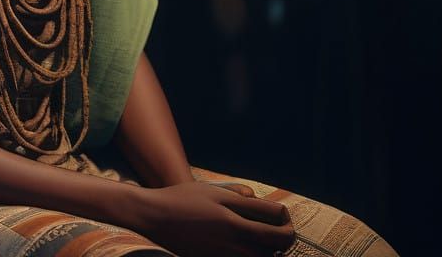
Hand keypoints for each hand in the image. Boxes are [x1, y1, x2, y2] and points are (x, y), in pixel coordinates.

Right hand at [127, 180, 294, 256]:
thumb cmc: (183, 200)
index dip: (286, 219)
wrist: (155, 218)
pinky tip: (243, 246)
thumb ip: (240, 198)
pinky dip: (250, 254)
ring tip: (260, 239)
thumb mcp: (212, 191)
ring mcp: (226, 256)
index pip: (277, 224)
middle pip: (277, 245)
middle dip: (283, 237)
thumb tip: (261, 204)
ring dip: (267, 250)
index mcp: (234, 220)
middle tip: (279, 230)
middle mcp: (234, 241)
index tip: (282, 217)